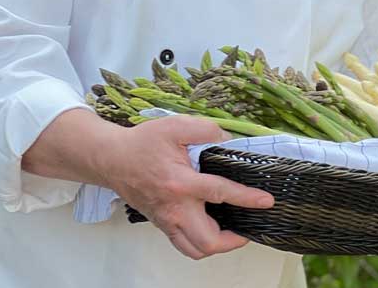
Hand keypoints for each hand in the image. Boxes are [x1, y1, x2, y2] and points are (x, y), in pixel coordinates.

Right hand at [99, 116, 273, 259]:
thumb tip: (228, 138)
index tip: (265, 201)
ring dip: (217, 245)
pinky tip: (213, 226)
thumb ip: (206, 129)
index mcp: (180, 183)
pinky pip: (184, 245)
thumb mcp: (176, 126)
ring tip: (232, 230)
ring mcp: (167, 220)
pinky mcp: (162, 224)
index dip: (247, 198)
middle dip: (234, 240)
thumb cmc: (142, 143)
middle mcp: (174, 208)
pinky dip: (202, 242)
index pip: (220, 194)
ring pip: (196, 250)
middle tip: (248, 226)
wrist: (112, 159)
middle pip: (208, 241)